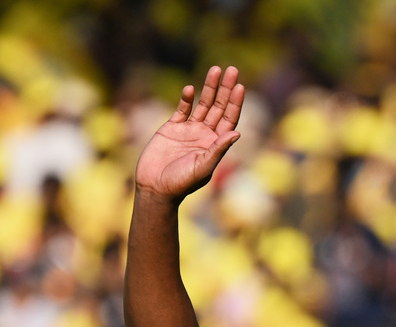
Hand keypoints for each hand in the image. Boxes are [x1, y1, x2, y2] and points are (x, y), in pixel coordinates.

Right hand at [135, 65, 244, 200]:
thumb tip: (237, 133)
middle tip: (232, 69)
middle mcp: (205, 135)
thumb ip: (218, 149)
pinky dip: (186, 99)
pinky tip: (190, 89)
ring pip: (202, 104)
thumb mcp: (203, 167)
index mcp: (216, 144)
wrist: (155, 188)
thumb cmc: (181, 183)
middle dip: (225, 89)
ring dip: (209, 88)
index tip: (240, 86)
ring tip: (215, 69)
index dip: (235, 103)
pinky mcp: (171, 128)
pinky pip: (182, 109)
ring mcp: (189, 130)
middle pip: (219, 107)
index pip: (229, 119)